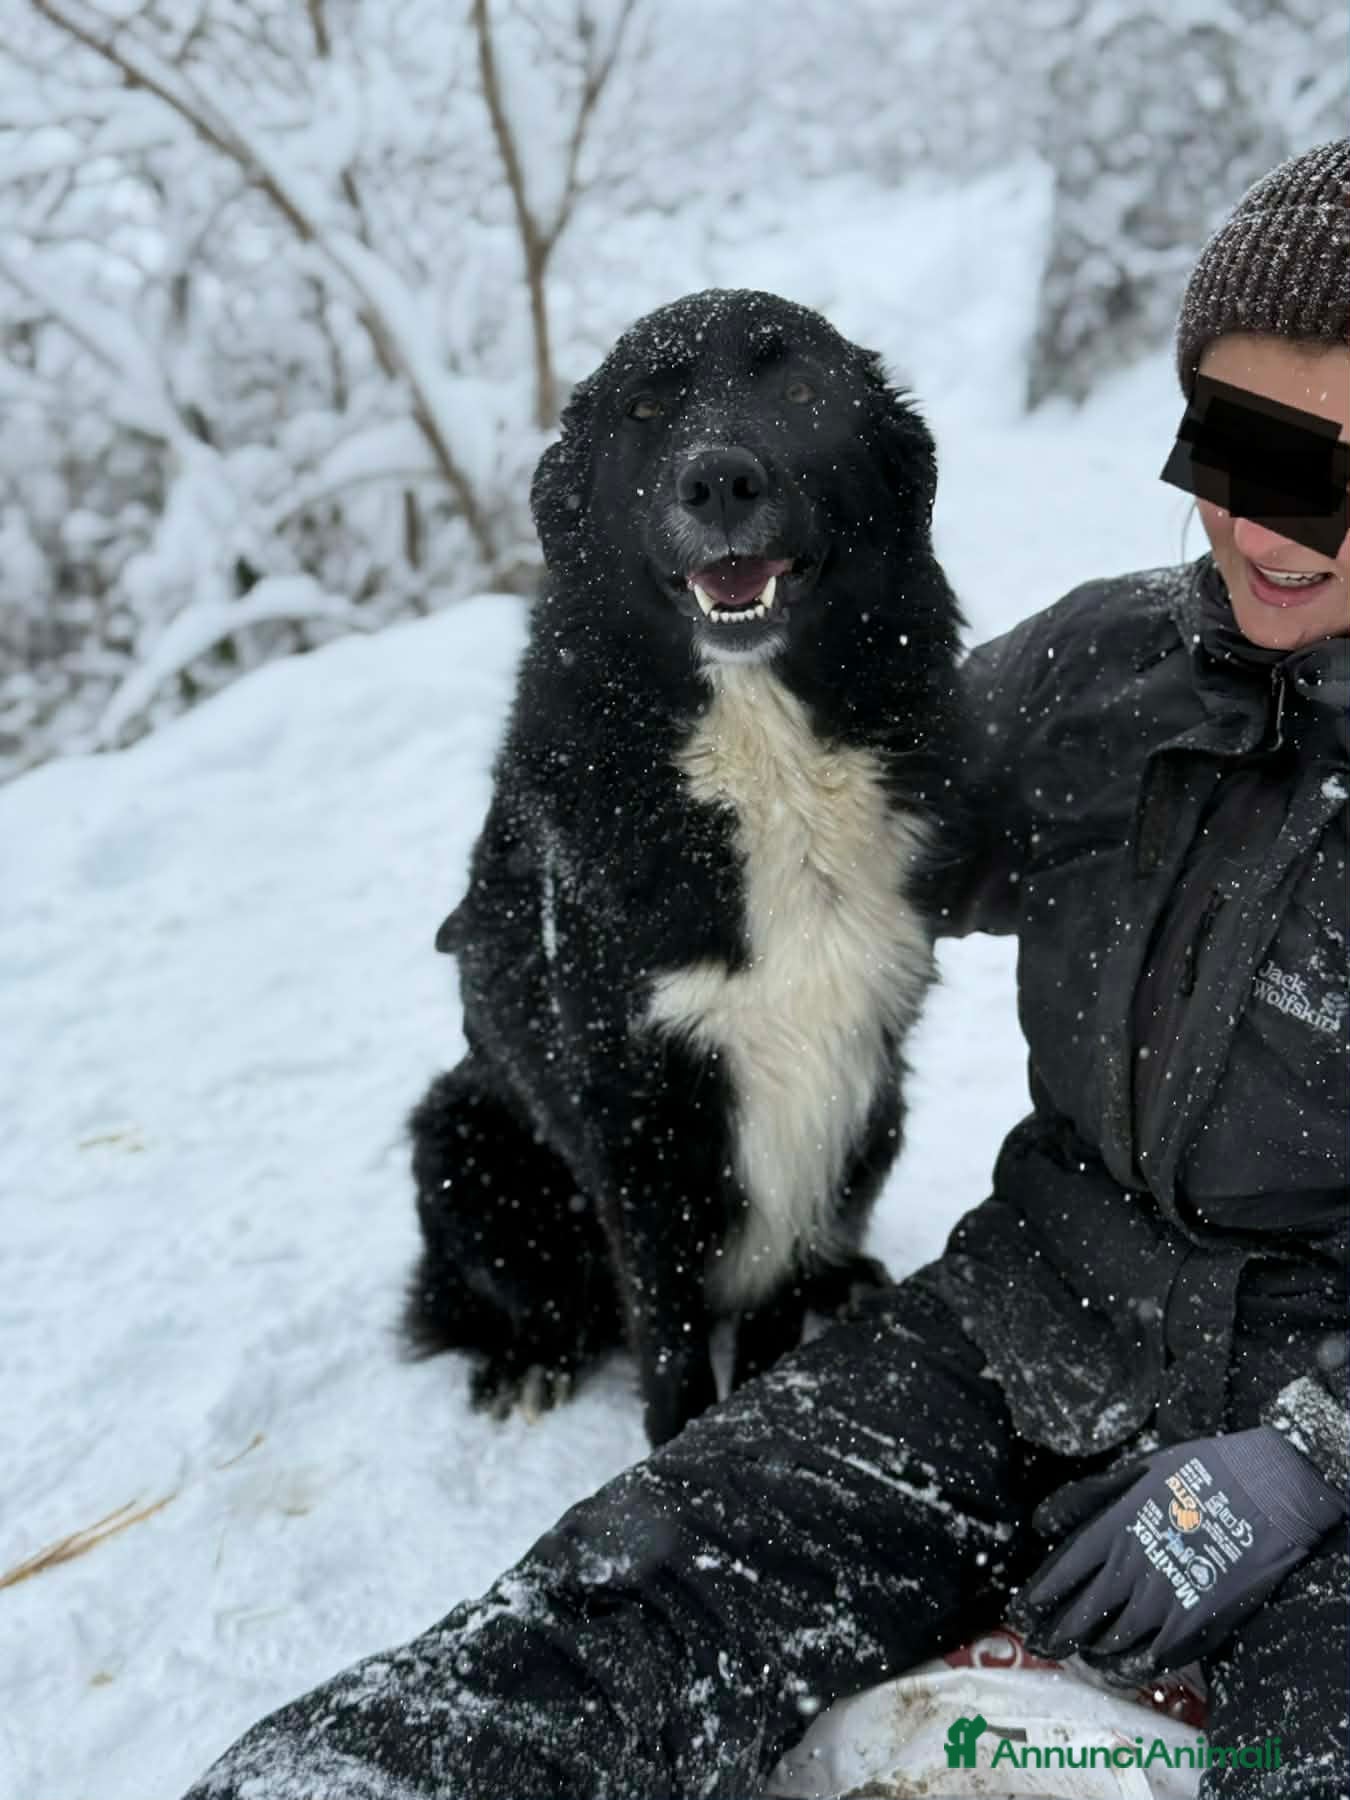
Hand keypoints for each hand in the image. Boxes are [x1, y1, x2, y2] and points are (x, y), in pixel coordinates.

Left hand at [1010, 1426, 1344, 1678]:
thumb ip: (1087, 1499)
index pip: (1060, 1573)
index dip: (1035, 1599)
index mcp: (1112, 1529)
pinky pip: (1152, 1659)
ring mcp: (1163, 1600)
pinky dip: (1129, 1668)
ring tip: (1076, 1656)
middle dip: (1052, 1634)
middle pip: (1078, 1614)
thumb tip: (1045, 1522)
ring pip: (1110, 1642)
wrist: (1267, 1490)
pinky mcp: (1196, 1624)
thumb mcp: (1135, 1472)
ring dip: (1088, 1653)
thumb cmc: (1201, 1472)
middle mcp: (1130, 1569)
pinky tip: (1118, 1668)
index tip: (1019, 1613)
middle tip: (1036, 1646)